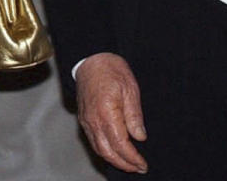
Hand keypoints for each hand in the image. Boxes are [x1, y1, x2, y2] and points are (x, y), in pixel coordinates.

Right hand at [76, 53, 147, 173]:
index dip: (132, 158)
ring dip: (114, 160)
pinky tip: (114, 152)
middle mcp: (94, 120)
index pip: (121, 144)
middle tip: (138, 168)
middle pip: (108, 152)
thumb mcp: (130, 88)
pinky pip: (93, 141)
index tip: (143, 164)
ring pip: (99, 149)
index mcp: (107, 112)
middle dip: (124, 164)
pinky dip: (104, 151)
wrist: (91, 59)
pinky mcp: (83, 119)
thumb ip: (134, 115)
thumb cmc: (111, 70)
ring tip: (128, 164)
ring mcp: (86, 121)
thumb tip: (139, 137)